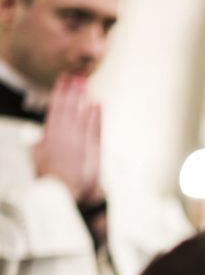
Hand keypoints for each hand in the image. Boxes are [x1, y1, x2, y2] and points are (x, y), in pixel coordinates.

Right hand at [34, 74, 102, 202]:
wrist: (66, 199)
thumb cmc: (51, 184)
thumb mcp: (38, 163)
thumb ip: (37, 147)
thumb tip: (38, 136)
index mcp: (48, 139)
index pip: (55, 111)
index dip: (59, 94)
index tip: (62, 81)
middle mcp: (64, 138)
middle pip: (68, 110)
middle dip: (71, 91)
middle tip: (75, 76)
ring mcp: (79, 144)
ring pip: (81, 116)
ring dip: (83, 98)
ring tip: (85, 84)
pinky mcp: (92, 151)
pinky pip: (95, 129)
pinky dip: (96, 115)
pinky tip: (97, 103)